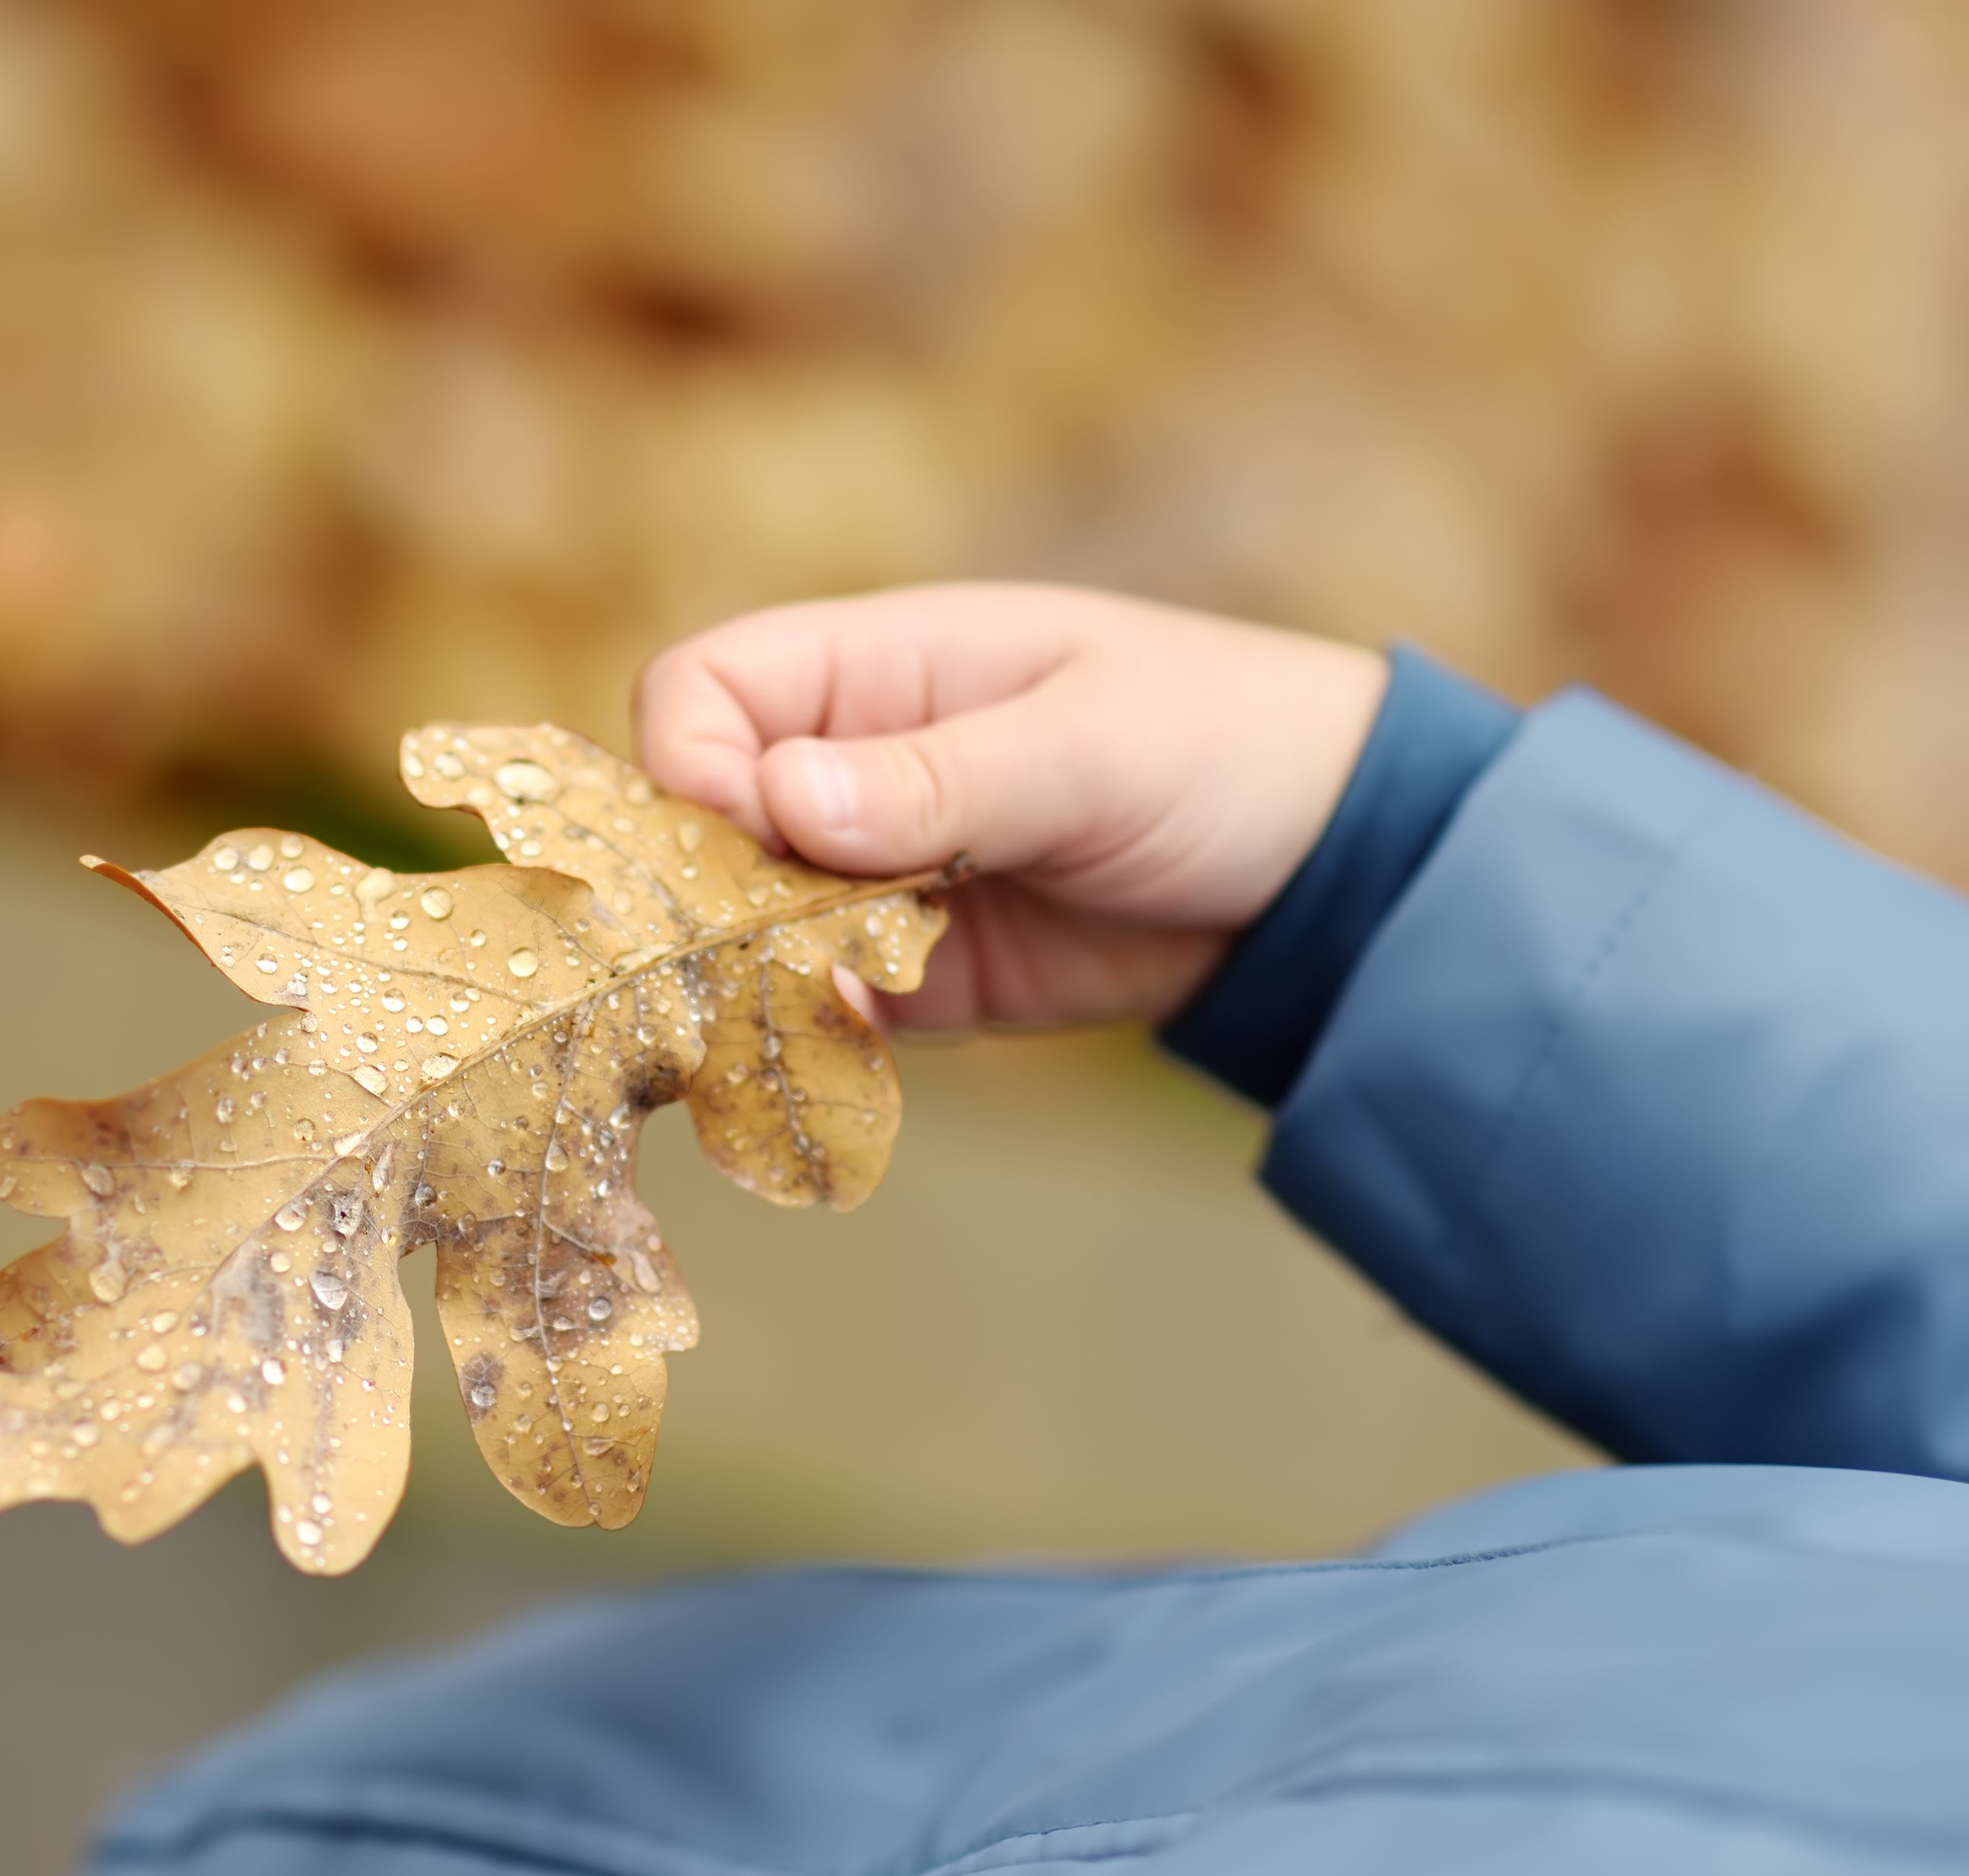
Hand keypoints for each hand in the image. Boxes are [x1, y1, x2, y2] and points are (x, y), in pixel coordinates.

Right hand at [634, 584, 1388, 1031]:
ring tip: (824, 1013)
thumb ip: (936, 778)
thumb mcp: (1087, 746)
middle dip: (710, 896)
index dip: (691, 766)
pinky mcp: (918, 978)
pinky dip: (821, 1039)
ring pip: (746, 932)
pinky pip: (826, 1011)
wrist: (1334, 868)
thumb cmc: (1222, 743)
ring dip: (759, 981)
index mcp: (875, 667)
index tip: (746, 838)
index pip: (702, 695)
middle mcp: (850, 768)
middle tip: (765, 956)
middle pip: (700, 825)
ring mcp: (876, 879)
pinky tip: (850, 1057)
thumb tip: (781, 802)